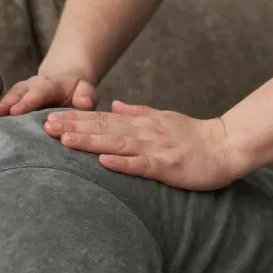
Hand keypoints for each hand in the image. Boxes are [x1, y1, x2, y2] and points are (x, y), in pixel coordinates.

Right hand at [0, 72, 97, 116]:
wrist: (64, 80)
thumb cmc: (76, 91)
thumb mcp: (86, 91)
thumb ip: (86, 96)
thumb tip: (85, 104)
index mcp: (51, 85)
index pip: (39, 93)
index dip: (27, 102)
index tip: (16, 112)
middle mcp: (31, 86)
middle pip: (17, 94)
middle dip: (4, 104)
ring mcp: (20, 92)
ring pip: (6, 98)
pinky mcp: (12, 100)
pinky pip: (0, 104)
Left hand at [44, 101, 245, 189]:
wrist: (227, 146)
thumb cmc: (194, 136)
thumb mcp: (163, 118)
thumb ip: (137, 112)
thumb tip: (114, 106)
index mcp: (141, 122)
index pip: (101, 119)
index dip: (75, 118)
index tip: (49, 117)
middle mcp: (144, 132)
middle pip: (103, 129)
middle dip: (73, 127)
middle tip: (45, 127)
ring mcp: (156, 148)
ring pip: (117, 144)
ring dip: (89, 142)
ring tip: (65, 140)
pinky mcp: (168, 166)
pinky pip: (142, 165)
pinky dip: (122, 163)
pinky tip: (103, 161)